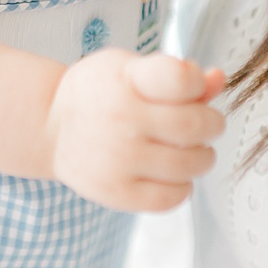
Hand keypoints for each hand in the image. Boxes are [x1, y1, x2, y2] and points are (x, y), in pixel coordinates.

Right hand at [45, 50, 225, 211]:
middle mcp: (119, 118)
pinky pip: (172, 198)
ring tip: (189, 150)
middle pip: (197, 126)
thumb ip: (175, 74)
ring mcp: (116, 158)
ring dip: (201, 157)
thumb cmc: (97, 93)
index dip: (196, 82)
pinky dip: (182, 187)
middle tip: (203, 124)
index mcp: (124, 79)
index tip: (189, 86)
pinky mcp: (115, 192)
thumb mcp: (129, 68)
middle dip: (211, 124)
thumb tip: (218, 78)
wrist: (49, 127)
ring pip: (191, 165)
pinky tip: (171, 174)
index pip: (181, 78)